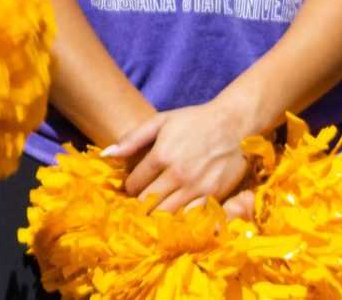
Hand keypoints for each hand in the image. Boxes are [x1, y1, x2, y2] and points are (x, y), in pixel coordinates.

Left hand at [106, 95, 257, 210]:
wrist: (235, 125)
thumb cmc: (194, 121)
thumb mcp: (160, 122)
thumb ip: (132, 139)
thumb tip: (106, 155)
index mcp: (161, 156)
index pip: (134, 185)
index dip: (130, 187)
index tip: (133, 186)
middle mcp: (178, 175)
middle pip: (148, 203)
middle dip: (140, 204)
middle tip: (141, 201)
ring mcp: (198, 188)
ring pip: (169, 214)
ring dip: (159, 215)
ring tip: (156, 210)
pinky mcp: (216, 197)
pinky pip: (193, 218)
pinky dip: (182, 219)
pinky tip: (178, 214)